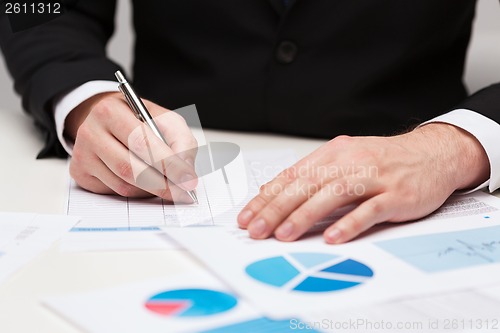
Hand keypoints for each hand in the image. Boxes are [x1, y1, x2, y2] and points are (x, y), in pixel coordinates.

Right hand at [65, 92, 197, 201]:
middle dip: (162, 184)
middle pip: (130, 168)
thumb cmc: (140, 121)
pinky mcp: (81, 174)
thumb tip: (187, 173)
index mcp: (110, 111)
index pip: (142, 143)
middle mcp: (90, 132)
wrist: (110, 120)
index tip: (188, 180)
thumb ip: (181, 142)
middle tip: (182, 193)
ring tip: (166, 184)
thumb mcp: (166, 120)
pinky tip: (144, 182)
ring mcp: (82, 155)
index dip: (168, 165)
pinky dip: (136, 192)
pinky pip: (114, 192)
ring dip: (151, 190)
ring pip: (124, 185)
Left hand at [238, 123, 488, 242]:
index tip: (246, 217)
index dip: (266, 197)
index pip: (291, 176)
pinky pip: (369, 209)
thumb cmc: (382, 161)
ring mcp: (374, 177)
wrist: (432, 154)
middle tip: (256, 229)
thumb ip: (308, 175)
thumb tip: (270, 190)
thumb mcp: (342, 160)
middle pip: (306, 185)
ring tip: (284, 234)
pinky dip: (349, 223)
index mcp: (332, 154)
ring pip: (333, 195)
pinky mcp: (396, 195)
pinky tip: (332, 236)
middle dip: (277, 209)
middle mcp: (349, 162)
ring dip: (305, 215)